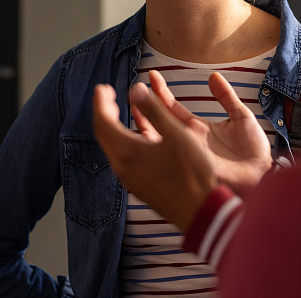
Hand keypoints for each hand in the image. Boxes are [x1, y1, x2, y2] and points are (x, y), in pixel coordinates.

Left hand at [93, 82, 215, 230]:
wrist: (200, 212)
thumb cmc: (192, 173)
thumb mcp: (176, 134)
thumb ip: (154, 110)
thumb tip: (135, 89)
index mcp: (127, 152)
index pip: (103, 122)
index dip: (101, 102)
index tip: (102, 88)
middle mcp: (122, 166)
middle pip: (104, 134)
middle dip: (104, 111)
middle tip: (108, 95)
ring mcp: (129, 178)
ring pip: (113, 146)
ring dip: (114, 126)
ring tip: (121, 109)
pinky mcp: (138, 184)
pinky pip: (123, 156)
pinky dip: (124, 139)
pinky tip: (139, 133)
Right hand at [145, 70, 271, 194]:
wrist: (262, 175)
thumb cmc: (253, 150)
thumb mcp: (240, 116)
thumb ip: (226, 97)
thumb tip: (213, 76)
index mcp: (197, 128)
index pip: (172, 107)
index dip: (161, 91)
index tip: (153, 74)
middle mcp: (187, 140)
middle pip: (159, 121)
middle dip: (146, 105)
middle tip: (135, 88)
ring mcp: (186, 153)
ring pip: (156, 138)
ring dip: (143, 122)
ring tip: (134, 104)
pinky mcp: (190, 166)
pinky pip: (165, 156)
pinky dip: (153, 145)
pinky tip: (143, 132)